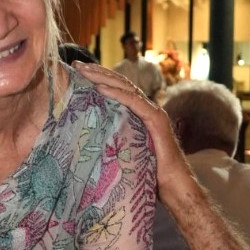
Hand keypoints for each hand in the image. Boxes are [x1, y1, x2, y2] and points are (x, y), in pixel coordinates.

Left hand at [74, 63, 190, 197]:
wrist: (172, 185)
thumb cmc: (148, 171)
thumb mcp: (124, 149)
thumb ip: (112, 138)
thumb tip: (86, 138)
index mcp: (139, 112)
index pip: (118, 89)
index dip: (99, 78)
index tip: (78, 72)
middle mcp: (147, 107)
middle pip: (120, 83)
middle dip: (98, 72)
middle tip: (77, 65)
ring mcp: (153, 112)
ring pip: (126, 88)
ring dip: (103, 78)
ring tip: (84, 71)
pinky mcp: (156, 120)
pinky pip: (134, 102)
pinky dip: (117, 94)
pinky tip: (100, 89)